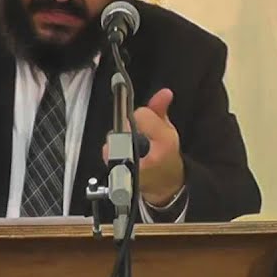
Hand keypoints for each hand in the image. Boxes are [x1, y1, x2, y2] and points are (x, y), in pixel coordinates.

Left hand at [105, 88, 183, 206]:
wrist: (164, 184)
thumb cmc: (166, 156)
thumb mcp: (168, 131)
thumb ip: (160, 110)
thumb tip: (164, 92)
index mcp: (164, 142)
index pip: (142, 115)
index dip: (142, 116)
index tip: (145, 122)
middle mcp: (148, 155)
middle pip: (125, 126)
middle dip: (128, 127)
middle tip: (136, 134)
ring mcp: (131, 166)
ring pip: (114, 139)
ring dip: (119, 139)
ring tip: (130, 146)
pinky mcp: (119, 173)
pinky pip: (108, 152)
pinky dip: (112, 150)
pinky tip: (122, 155)